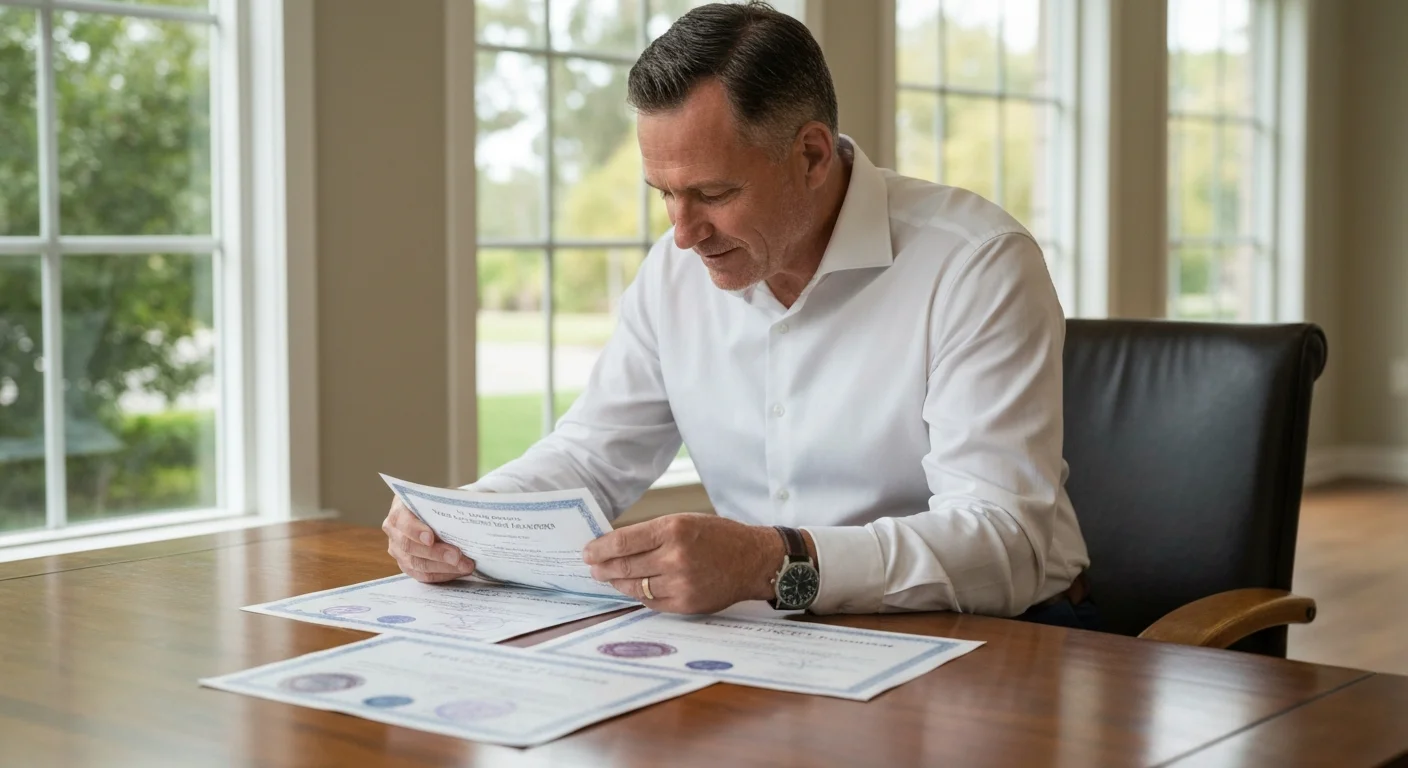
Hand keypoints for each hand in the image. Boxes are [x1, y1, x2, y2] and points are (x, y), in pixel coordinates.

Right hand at [382, 496, 475, 582]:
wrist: (434, 512)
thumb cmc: (439, 503)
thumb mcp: (442, 498)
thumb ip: (448, 506)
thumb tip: (467, 514)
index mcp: (399, 510)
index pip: (403, 522)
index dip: (416, 531)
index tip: (431, 539)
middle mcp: (394, 531)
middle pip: (410, 547)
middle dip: (436, 554)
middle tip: (458, 557)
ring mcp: (397, 550)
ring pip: (416, 564)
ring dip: (443, 567)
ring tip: (465, 566)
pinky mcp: (406, 565)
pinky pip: (421, 575)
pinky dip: (441, 575)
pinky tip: (458, 571)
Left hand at [582, 513, 781, 613]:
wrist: (752, 561)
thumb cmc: (718, 537)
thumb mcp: (685, 521)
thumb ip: (652, 533)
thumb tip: (616, 545)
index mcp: (673, 529)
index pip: (623, 542)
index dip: (600, 548)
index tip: (588, 552)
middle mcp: (675, 557)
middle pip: (625, 566)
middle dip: (603, 567)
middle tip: (593, 567)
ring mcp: (680, 583)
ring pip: (635, 586)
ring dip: (618, 583)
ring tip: (610, 578)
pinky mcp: (685, 604)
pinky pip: (651, 602)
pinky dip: (639, 595)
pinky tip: (634, 588)